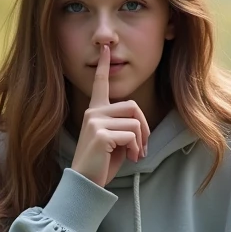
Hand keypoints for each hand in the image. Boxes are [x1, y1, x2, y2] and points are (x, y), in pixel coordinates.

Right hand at [71, 44, 150, 186]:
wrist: (86, 183)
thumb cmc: (101, 163)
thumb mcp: (114, 140)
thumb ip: (123, 126)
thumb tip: (141, 127)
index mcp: (95, 110)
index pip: (100, 83)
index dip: (104, 65)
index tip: (105, 48)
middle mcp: (93, 112)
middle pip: (132, 105)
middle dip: (144, 127)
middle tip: (141, 147)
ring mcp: (95, 121)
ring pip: (134, 121)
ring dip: (141, 141)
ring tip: (134, 154)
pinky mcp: (100, 133)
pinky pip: (131, 134)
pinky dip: (135, 148)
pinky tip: (129, 158)